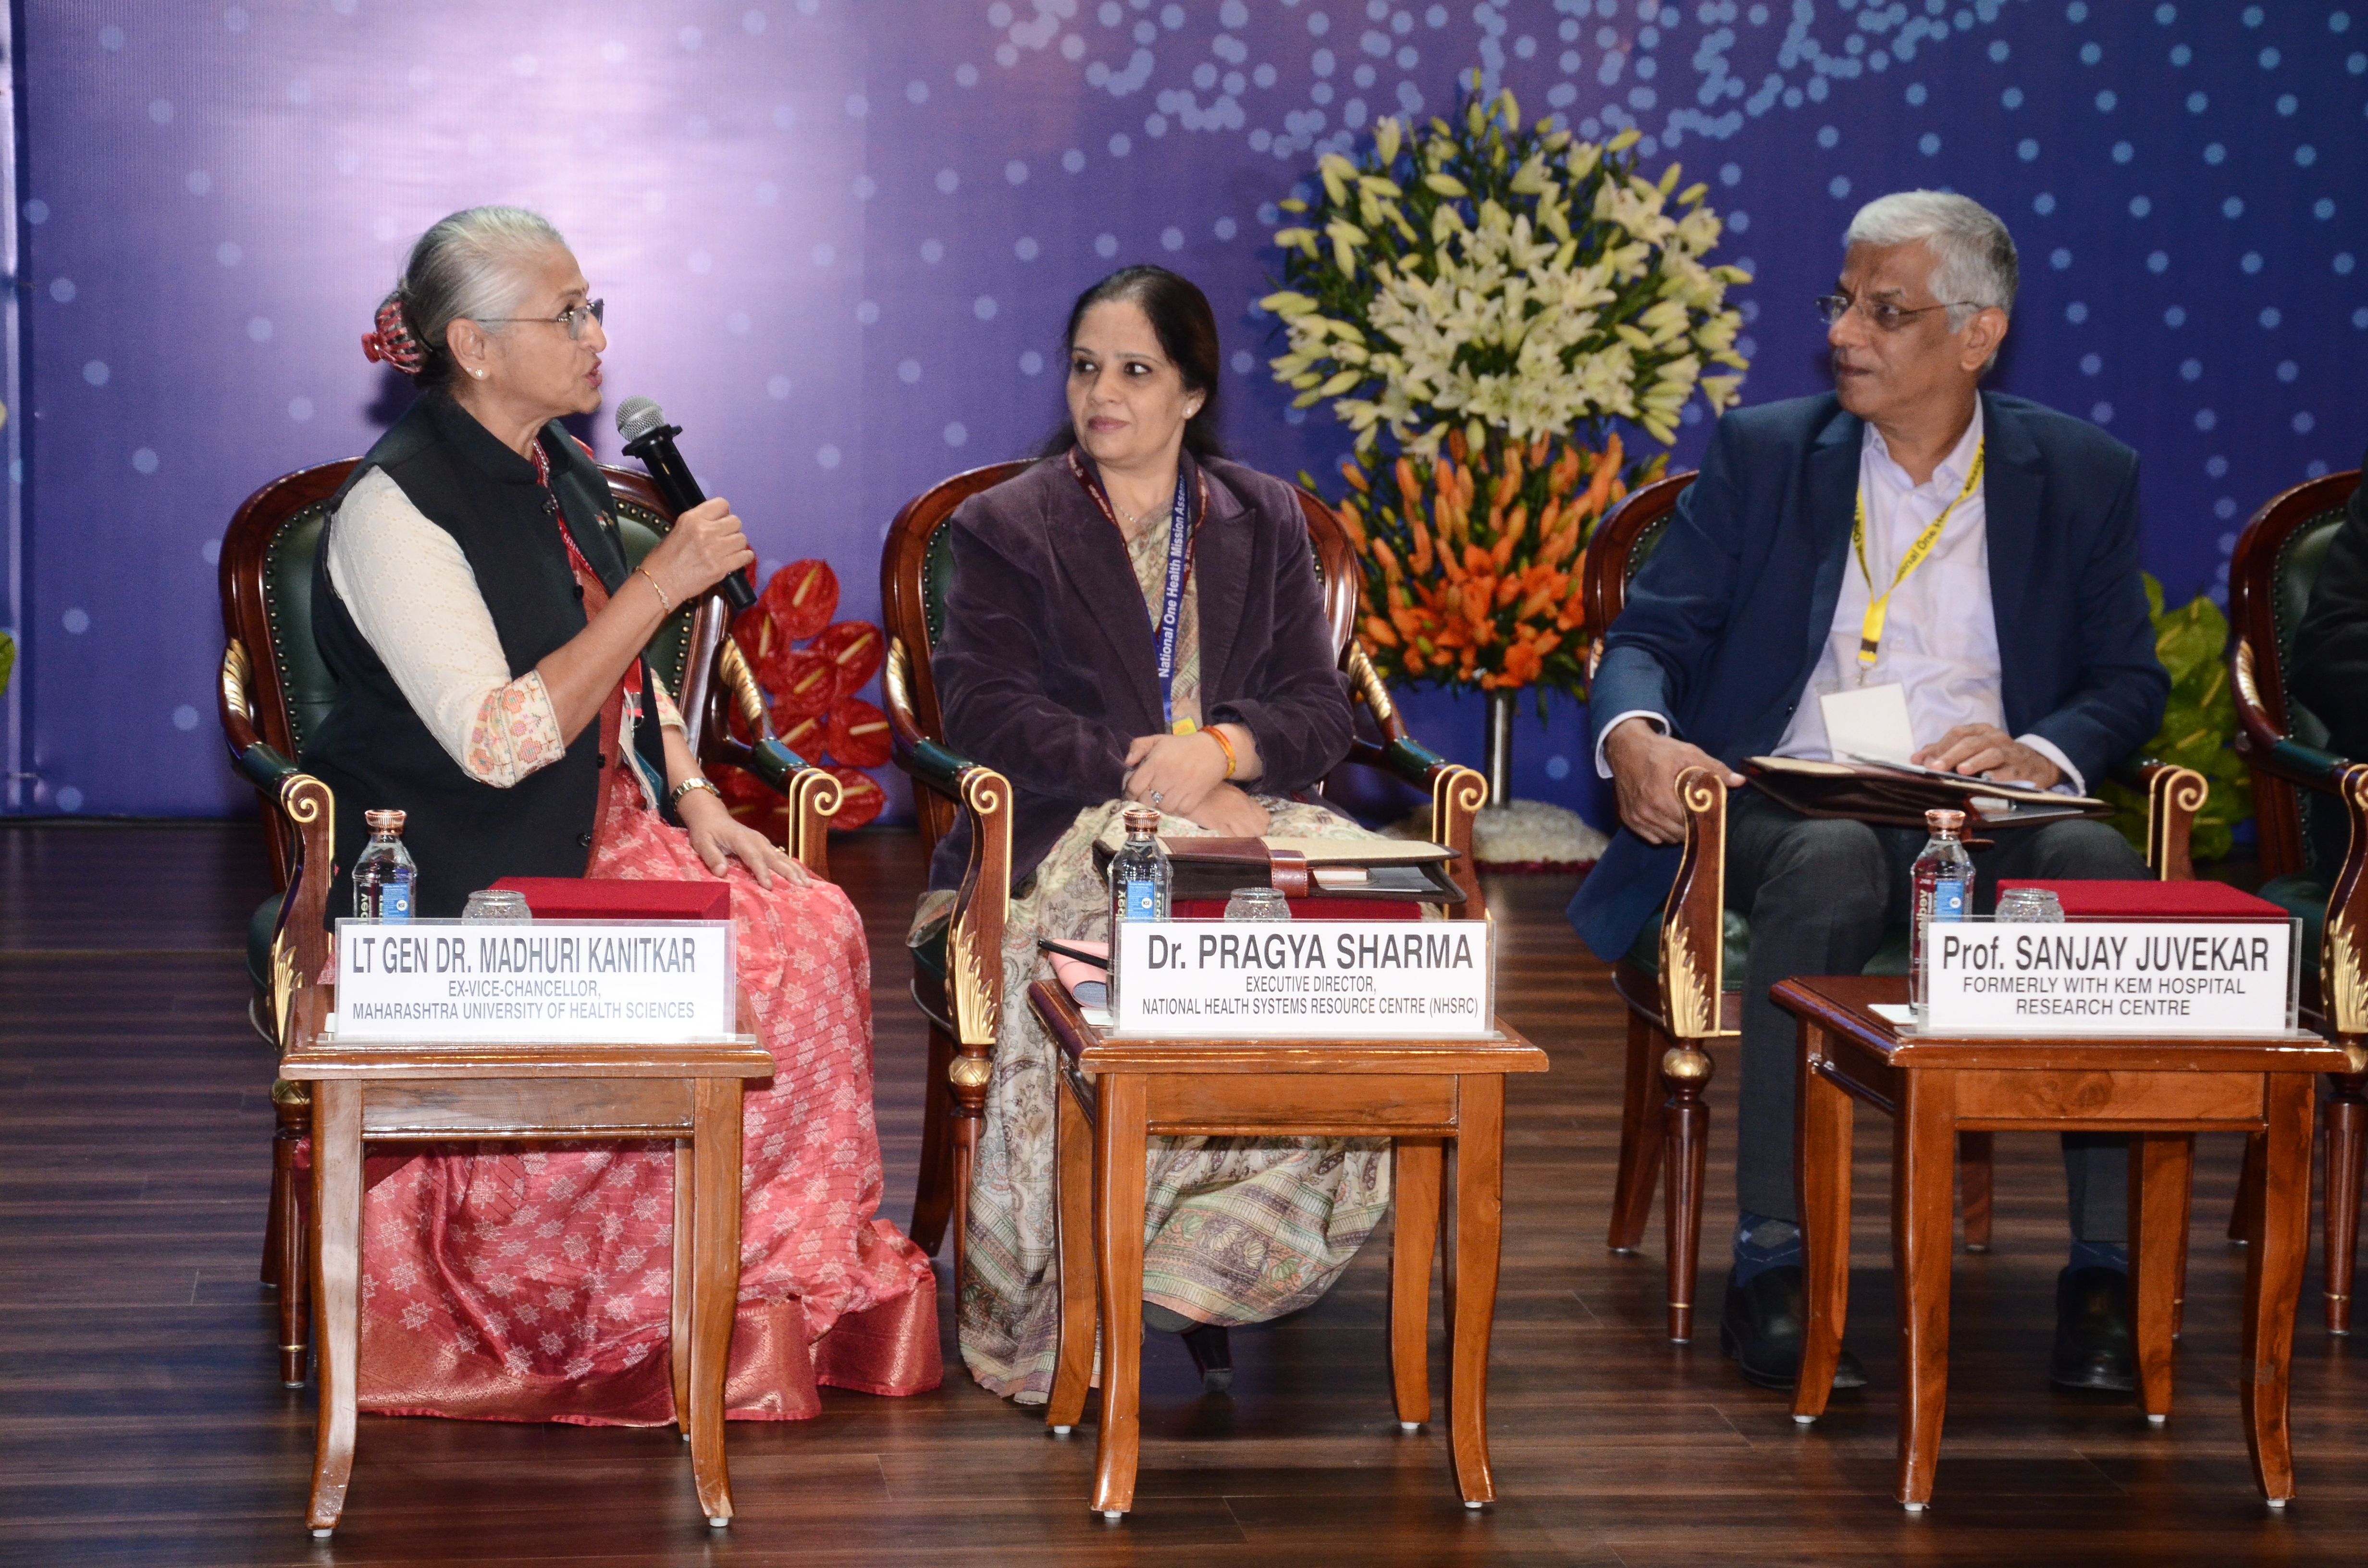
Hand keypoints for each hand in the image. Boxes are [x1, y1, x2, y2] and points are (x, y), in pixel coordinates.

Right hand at [641, 497, 754, 606]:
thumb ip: (698, 523)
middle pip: (735, 522)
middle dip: (732, 529)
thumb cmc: (663, 559)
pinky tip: (739, 559)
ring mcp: (714, 550)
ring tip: (729, 550)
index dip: (723, 513)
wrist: (659, 584)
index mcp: (692, 519)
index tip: (721, 521)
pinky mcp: (720, 568)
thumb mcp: (677, 530)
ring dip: (738, 544)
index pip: (721, 504)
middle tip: (725, 538)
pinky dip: (744, 557)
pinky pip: (745, 556)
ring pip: (742, 539)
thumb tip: (717, 522)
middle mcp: (705, 531)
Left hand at [678, 790, 809, 888]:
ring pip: (782, 857)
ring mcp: (762, 842)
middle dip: (789, 873)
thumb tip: (721, 872)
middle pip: (775, 858)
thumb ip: (712, 857)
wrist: (711, 815)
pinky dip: (792, 866)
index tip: (769, 887)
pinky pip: (781, 856)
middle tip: (802, 887)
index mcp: (741, 840)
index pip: (753, 857)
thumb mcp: (702, 843)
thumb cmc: (706, 831)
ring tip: (808, 884)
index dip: (762, 872)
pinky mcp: (764, 845)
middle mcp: (756, 840)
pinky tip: (802, 875)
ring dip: (796, 870)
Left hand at [1121, 729, 1230, 818]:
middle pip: (1146, 800)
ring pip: (1161, 808)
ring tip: (1159, 800)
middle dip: (1143, 801)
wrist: (1213, 750)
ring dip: (1158, 806)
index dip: (1129, 794)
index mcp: (1155, 763)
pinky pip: (1178, 812)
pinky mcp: (1194, 798)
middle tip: (1145, 797)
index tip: (1130, 795)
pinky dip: (1174, 811)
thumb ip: (1138, 746)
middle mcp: (1167, 777)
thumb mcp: (1158, 739)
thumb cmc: (1181, 746)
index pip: (1134, 786)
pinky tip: (1173, 803)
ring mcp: (1181, 789)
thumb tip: (1127, 762)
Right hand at [1179, 782, 1269, 837]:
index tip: (1254, 824)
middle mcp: (1240, 809)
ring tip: (1236, 835)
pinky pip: (1232, 839)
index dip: (1261, 824)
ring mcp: (1229, 818)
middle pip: (1260, 831)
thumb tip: (1250, 815)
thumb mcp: (1228, 791)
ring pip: (1249, 837)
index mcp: (1243, 799)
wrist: (1185, 788)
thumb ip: (1241, 802)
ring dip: (1245, 839)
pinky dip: (1232, 841)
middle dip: (1255, 834)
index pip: (1266, 818)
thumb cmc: (1205, 788)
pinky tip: (1227, 837)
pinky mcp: (1216, 826)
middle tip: (1246, 832)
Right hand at [1603, 717, 1743, 844]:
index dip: (1703, 821)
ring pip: (1666, 838)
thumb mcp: (1688, 753)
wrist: (1625, 747)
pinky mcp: (1629, 820)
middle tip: (1700, 816)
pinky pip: (1652, 837)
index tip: (1711, 815)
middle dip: (1693, 828)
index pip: (1689, 825)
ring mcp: (1636, 818)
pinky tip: (1668, 818)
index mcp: (1661, 799)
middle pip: (1679, 835)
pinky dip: (1662, 833)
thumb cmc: (1658, 750)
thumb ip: (1714, 769)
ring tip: (1685, 816)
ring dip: (1678, 831)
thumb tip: (1739, 781)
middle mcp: (1647, 813)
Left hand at [1912, 724, 2060, 788]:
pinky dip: (1999, 776)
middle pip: (1970, 743)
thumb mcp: (1972, 750)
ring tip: (1961, 770)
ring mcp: (2010, 753)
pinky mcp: (2022, 769)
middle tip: (1935, 768)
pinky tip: (1989, 781)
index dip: (1939, 747)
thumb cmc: (1997, 758)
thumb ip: (1945, 752)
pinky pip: (2010, 771)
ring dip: (1975, 762)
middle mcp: (1995, 738)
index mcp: (1981, 731)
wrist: (2037, 764)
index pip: (1957, 734)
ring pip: (1991, 754)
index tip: (1921, 762)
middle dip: (1951, 755)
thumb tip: (1917, 759)